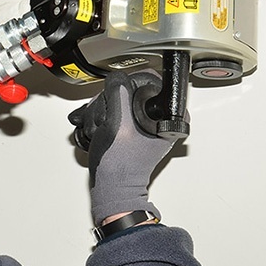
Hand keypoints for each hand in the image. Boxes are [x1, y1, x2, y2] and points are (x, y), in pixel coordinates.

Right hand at [68, 70, 183, 225]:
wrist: (111, 187)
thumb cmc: (119, 165)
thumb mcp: (118, 124)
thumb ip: (120, 94)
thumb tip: (118, 78)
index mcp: (166, 116)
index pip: (148, 80)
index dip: (126, 85)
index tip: (115, 99)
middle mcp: (158, 118)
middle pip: (127, 89)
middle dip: (108, 103)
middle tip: (107, 121)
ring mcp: (143, 124)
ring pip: (116, 99)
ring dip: (101, 112)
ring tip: (102, 129)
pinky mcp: (130, 129)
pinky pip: (111, 111)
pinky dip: (100, 119)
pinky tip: (99, 130)